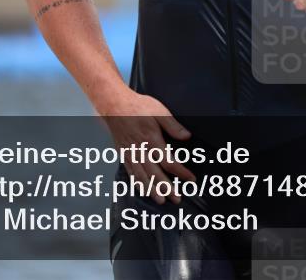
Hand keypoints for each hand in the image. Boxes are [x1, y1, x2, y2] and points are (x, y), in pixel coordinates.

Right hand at [99, 89, 194, 204]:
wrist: (114, 105)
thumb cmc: (138, 107)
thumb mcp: (159, 111)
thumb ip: (173, 125)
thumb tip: (186, 136)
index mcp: (152, 140)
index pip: (169, 161)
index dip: (181, 172)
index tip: (191, 179)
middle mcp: (141, 150)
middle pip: (155, 173)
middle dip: (167, 187)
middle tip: (177, 199)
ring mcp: (131, 153)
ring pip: (142, 176)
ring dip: (152, 189)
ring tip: (161, 200)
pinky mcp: (123, 154)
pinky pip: (130, 172)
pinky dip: (137, 183)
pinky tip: (143, 190)